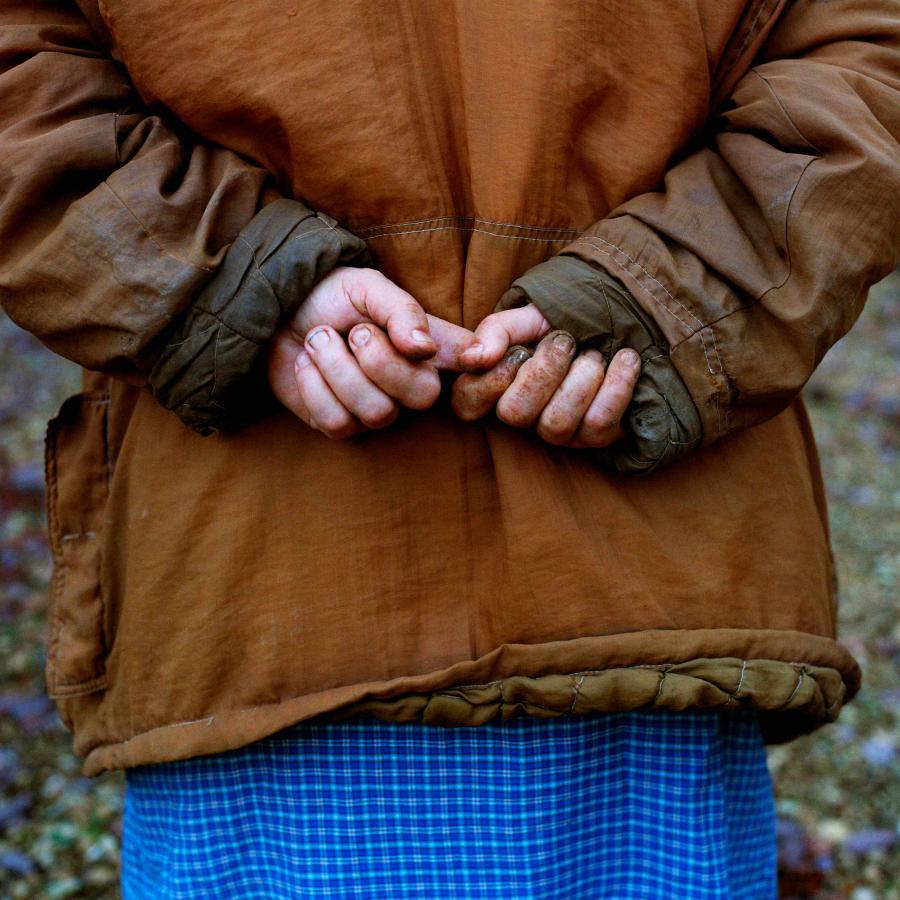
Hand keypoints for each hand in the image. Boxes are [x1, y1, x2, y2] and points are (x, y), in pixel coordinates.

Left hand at [267, 266, 479, 437]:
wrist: (276, 308)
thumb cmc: (329, 296)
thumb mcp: (367, 286)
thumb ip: (401, 310)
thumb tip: (423, 347)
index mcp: (427, 347)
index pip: (472, 363)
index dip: (485, 366)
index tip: (476, 356)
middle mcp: (409, 383)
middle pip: (423, 396)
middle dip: (381, 361)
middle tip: (355, 331)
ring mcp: (376, 408)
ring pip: (377, 412)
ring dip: (337, 367)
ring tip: (319, 339)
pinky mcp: (339, 424)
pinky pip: (337, 422)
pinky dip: (313, 386)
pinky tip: (307, 364)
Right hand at [452, 303, 641, 447]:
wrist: (618, 323)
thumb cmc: (564, 324)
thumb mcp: (527, 318)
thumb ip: (496, 331)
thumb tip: (474, 359)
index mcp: (495, 387)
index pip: (468, 403)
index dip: (492, 381)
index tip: (520, 352)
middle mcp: (522, 417)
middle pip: (515, 414)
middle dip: (545, 371)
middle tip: (565, 341)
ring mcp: (557, 432)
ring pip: (556, 423)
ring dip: (582, 377)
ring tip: (594, 353)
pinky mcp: (594, 439)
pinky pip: (598, 424)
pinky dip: (616, 385)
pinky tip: (624, 359)